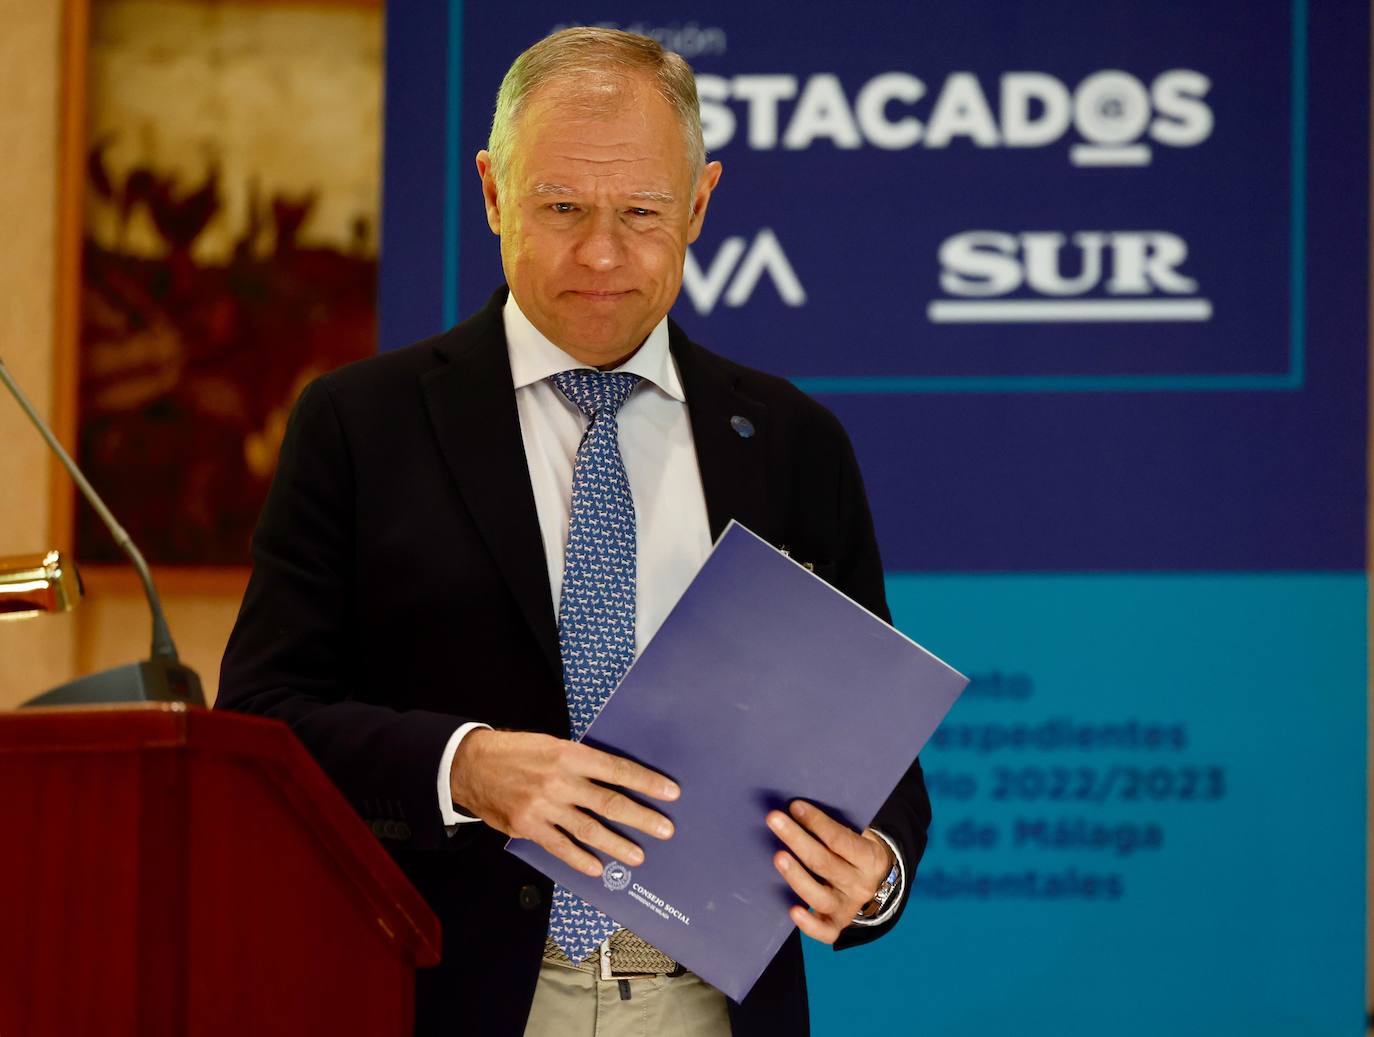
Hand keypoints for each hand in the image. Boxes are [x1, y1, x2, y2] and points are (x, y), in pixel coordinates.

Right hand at [450, 729, 678, 877]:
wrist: (470, 765)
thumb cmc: (515, 751)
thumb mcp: (550, 744)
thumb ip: (579, 762)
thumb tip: (613, 778)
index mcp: (569, 754)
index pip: (617, 769)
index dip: (646, 782)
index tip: (670, 792)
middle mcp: (560, 781)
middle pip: (609, 803)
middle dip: (641, 817)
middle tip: (665, 830)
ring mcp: (544, 807)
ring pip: (589, 829)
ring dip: (617, 844)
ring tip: (637, 856)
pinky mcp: (528, 828)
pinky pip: (561, 847)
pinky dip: (580, 859)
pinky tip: (597, 868)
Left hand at [767, 800, 894, 943]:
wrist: (874, 881)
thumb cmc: (855, 849)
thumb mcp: (859, 834)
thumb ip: (837, 825)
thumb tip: (798, 808)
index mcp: (870, 858)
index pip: (841, 840)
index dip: (817, 822)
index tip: (795, 806)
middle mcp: (861, 885)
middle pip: (825, 864)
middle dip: (797, 839)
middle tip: (774, 819)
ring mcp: (850, 907)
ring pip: (821, 897)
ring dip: (797, 876)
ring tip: (778, 856)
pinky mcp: (838, 924)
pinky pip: (825, 932)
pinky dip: (809, 924)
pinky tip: (792, 910)